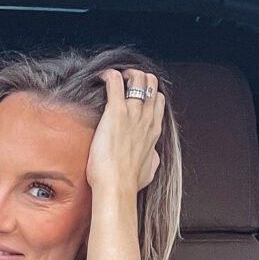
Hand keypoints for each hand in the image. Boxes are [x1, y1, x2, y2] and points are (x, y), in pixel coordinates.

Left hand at [86, 67, 166, 203]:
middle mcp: (146, 118)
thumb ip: (152, 159)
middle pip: (150, 83)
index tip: (134, 95)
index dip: (147, 92)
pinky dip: (108, 75)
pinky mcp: (116, 112)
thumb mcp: (149, 171)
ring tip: (112, 78)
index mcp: (154, 130)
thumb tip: (153, 156)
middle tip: (123, 82)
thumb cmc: (129, 182)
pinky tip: (100, 77)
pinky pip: (115, 81)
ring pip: (137, 77)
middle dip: (137, 77)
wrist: (117, 186)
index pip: (158, 99)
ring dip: (124, 73)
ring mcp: (133, 113)